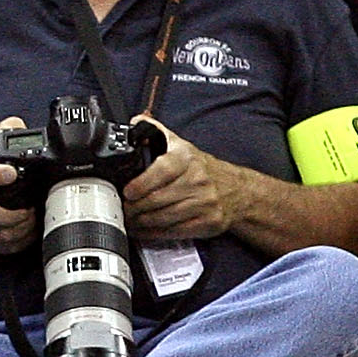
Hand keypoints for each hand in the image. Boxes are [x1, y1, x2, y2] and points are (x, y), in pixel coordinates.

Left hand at [120, 119, 238, 241]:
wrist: (236, 190)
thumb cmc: (201, 168)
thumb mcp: (181, 145)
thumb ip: (156, 131)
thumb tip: (135, 123)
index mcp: (187, 158)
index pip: (163, 170)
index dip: (142, 183)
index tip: (127, 191)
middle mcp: (198, 180)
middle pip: (159, 199)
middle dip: (135, 207)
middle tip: (122, 209)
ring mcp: (205, 203)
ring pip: (165, 217)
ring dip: (141, 222)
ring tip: (129, 220)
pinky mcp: (208, 222)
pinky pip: (175, 231)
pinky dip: (155, 234)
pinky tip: (143, 230)